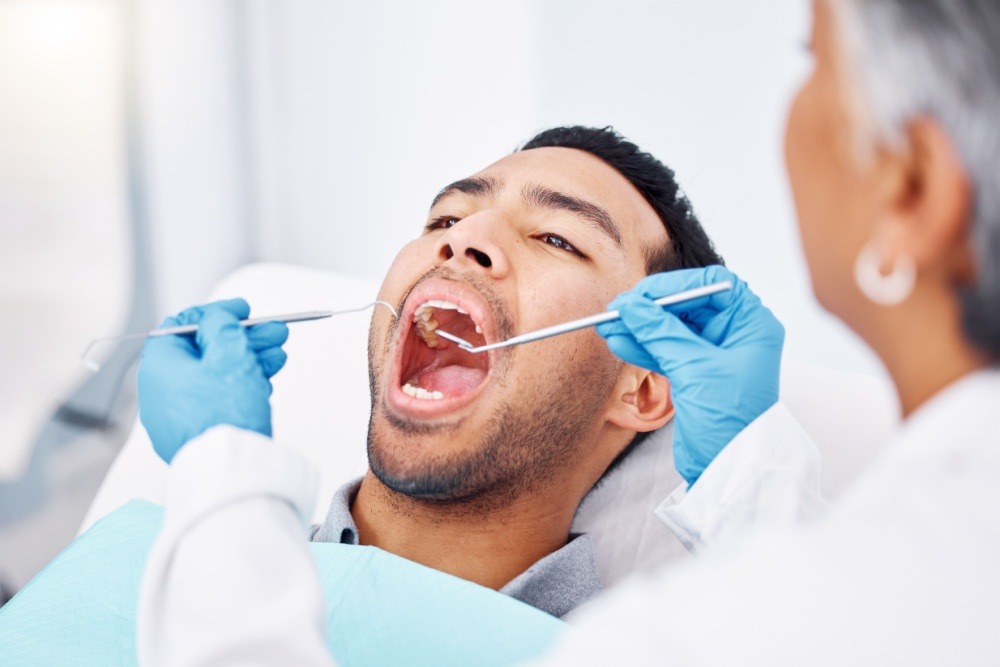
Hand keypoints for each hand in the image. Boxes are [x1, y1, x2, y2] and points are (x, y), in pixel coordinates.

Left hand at [137, 299, 289, 462]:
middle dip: (243, 339)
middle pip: (205, 350)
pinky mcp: (193, 433)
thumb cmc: (224, 412)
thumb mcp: (229, 353)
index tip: (243, 310)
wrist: (229, 468)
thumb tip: (216, 318)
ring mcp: (176, 414)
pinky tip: (264, 381)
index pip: (184, 324)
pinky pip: (216, 398)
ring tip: (278, 356)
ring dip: (248, 361)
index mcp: (159, 364)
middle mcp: (160, 389)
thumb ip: (222, 325)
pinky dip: (239, 385)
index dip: (217, 312)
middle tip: (274, 333)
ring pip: (215, 375)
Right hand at [596, 266, 783, 485]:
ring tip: (609, 328)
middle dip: (649, 309)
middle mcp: (736, 334)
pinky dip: (643, 347)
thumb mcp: (694, 370)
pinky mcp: (695, 374)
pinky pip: (665, 351)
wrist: (728, 471)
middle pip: (687, 307)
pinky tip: (620, 343)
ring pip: (671, 330)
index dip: (674, 287)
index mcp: (752, 324)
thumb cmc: (731, 423)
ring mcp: (714, 355)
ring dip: (640, 328)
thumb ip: (661, 333)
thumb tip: (632, 307)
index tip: (641, 295)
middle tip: (617, 310)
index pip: (711, 287)